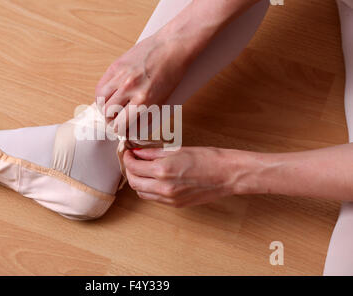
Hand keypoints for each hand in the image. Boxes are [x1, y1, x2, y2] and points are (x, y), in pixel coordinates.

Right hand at [95, 32, 189, 133]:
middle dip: (110, 120)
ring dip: (103, 108)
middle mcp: (130, 89)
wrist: (172, 47)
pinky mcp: (115, 66)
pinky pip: (100, 86)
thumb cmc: (171, 74)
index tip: (120, 130)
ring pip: (100, 101)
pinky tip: (108, 96)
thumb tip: (133, 131)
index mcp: (144, 101)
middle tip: (114, 120)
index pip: (120, 125)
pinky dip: (101, 95)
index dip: (119, 130)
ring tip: (110, 109)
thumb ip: (146, 117)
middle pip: (108, 113)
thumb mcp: (162, 101)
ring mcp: (121, 76)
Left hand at [123, 146, 245, 206]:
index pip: (134, 167)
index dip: (128, 158)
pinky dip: (149, 189)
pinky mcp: (176, 204)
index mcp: (163, 170)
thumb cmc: (207, 158)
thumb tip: (138, 152)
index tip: (129, 152)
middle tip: (132, 161)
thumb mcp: (177, 150)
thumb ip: (153, 153)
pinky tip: (154, 179)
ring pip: (142, 193)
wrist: (227, 174)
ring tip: (143, 170)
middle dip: (130, 170)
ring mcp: (169, 198)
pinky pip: (154, 198)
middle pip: (134, 182)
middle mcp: (163, 187)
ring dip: (138, 181)